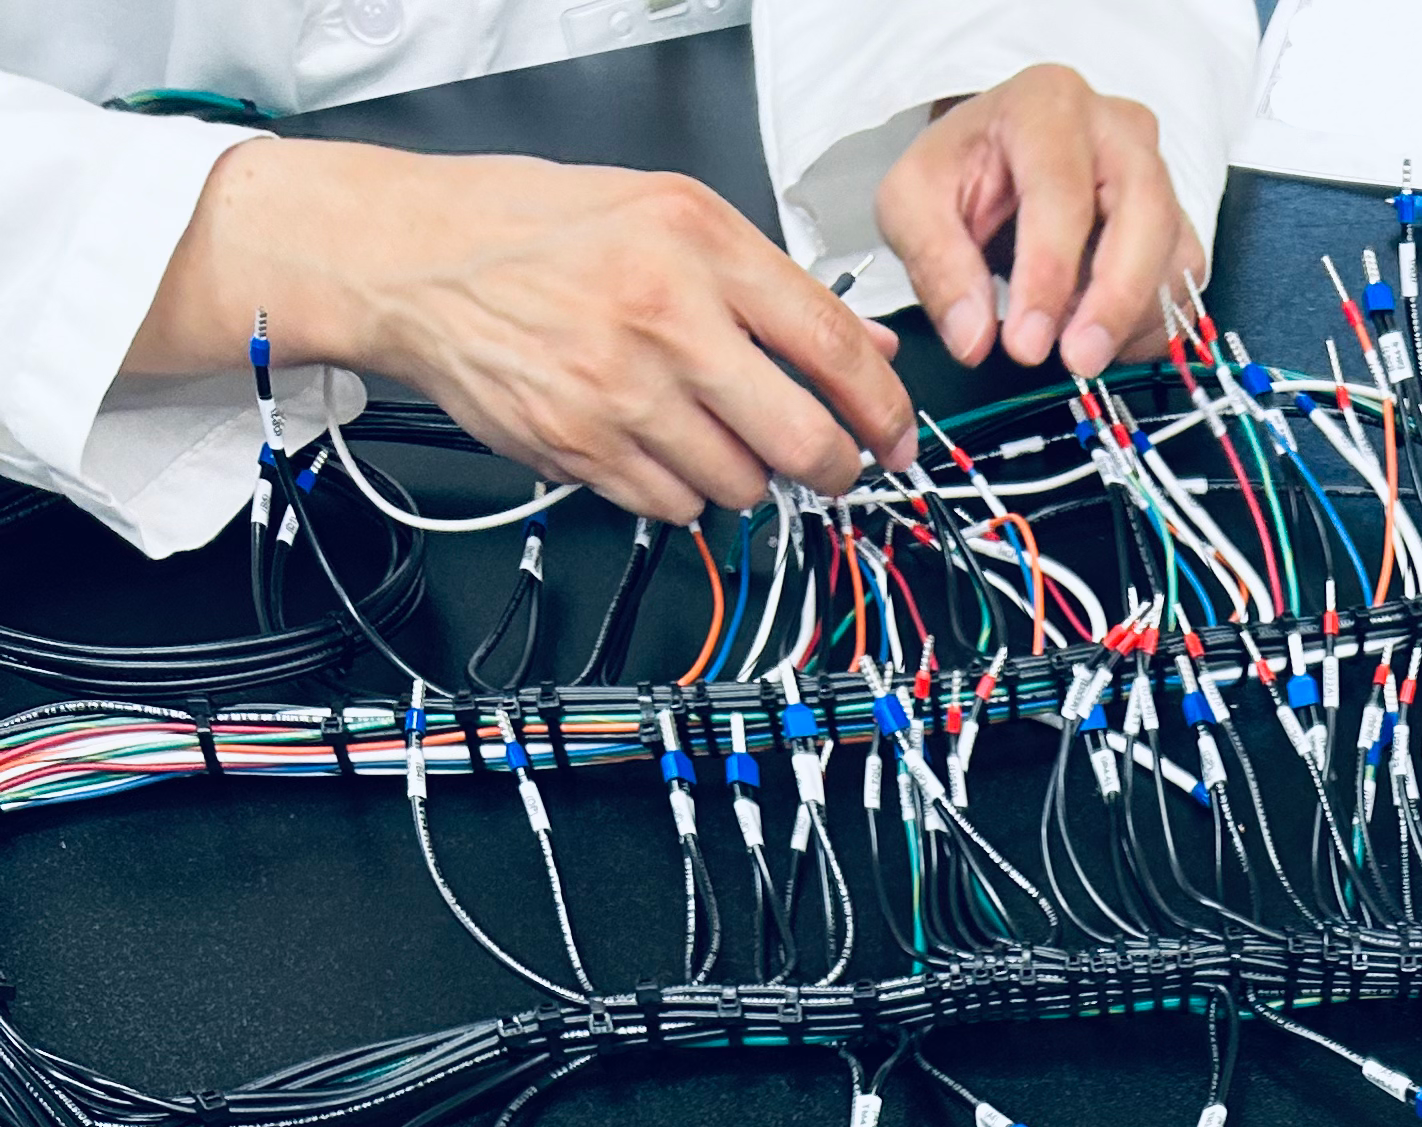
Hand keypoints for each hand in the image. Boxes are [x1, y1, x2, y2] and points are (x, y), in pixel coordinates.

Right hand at [128, 140, 914, 523]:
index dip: (884, 409)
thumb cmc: (537, 228)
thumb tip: (866, 344)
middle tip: (830, 462)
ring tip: (709, 428)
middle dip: (833, 466)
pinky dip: (680, 489)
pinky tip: (652, 442)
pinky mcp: (584, 448)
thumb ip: (772, 282)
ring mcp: (623, 391)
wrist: (415, 258)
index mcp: (699, 243)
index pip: (835, 348)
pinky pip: (676, 506)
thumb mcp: (666, 213)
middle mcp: (667, 317)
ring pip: (743, 485)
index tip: (895, 435)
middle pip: (805, 441)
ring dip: (745, 474)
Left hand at [874, 69, 1201, 380]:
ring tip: (1076, 349)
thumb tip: (973, 339)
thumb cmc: (961, 173)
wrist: (998, 160)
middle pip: (1146, 213)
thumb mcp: (912, 204)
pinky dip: (1148, 326)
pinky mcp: (1175, 222)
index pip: (1062, 191)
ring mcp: (1157, 174)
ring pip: (1173, 255)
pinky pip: (1183, 286)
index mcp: (1047, 105)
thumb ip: (935, 266)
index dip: (1048, 274)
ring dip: (1130, 319)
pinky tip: (1101, 337)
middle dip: (1115, 299)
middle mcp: (1116, 130)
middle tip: (1078, 361)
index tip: (1026, 344)